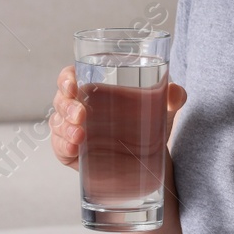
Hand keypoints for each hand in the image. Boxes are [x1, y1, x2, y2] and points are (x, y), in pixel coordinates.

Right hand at [49, 64, 187, 170]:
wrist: (147, 158)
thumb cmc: (147, 122)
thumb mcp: (161, 108)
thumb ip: (172, 97)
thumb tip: (176, 92)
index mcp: (93, 87)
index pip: (69, 76)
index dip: (66, 78)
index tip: (73, 84)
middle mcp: (78, 106)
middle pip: (61, 100)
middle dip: (67, 106)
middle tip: (81, 115)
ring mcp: (71, 129)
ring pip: (58, 123)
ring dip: (65, 128)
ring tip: (80, 135)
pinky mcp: (71, 151)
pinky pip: (60, 146)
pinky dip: (64, 146)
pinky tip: (74, 148)